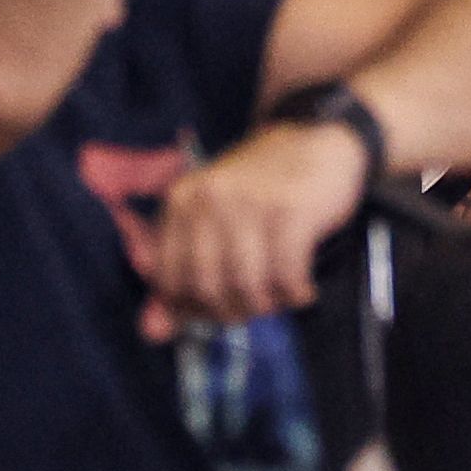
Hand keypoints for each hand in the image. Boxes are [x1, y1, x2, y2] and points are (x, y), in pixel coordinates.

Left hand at [141, 121, 374, 338]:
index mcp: (181, 201)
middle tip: (255, 305)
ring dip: (268, 304)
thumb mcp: (214, 222)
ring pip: (247, 287)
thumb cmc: (264, 189)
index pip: (168, 280)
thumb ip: (182, 278)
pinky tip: (302, 287)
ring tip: (281, 295)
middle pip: (207, 288)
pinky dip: (296, 294)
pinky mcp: (290, 212)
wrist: (317, 137)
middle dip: (233, 310)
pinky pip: (286, 277)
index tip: (218, 308)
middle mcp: (209, 200)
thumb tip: (152, 333)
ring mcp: (249, 205)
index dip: (191, 307)